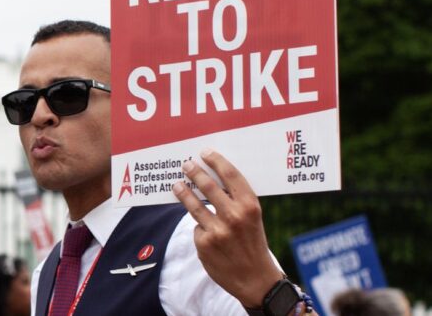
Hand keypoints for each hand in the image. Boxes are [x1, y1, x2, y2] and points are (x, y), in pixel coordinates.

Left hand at [172, 148, 283, 307]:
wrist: (255, 279)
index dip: (216, 161)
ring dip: (183, 192)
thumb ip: (236, 200)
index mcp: (250, 206)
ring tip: (177, 185)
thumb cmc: (253, 243)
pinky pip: (197, 228)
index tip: (205, 153)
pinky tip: (206, 233)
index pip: (230, 175)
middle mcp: (233, 216)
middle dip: (195, 172)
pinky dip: (200, 228)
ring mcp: (217, 231)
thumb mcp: (253, 218)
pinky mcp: (204, 244)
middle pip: (208, 186)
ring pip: (194, 205)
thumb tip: (213, 179)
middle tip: (186, 165)